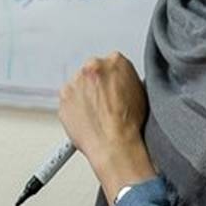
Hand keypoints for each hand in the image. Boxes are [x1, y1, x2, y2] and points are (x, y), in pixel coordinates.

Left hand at [58, 52, 156, 205]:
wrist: (114, 144)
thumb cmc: (129, 124)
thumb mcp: (141, 93)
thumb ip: (127, 80)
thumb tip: (123, 82)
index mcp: (115, 61)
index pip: (111, 64)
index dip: (112, 80)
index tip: (112, 90)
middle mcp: (93, 67)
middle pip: (93, 71)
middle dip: (96, 85)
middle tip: (104, 104)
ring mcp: (76, 81)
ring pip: (79, 85)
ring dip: (84, 96)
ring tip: (96, 115)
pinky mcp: (64, 96)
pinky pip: (68, 99)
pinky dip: (74, 107)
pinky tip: (87, 119)